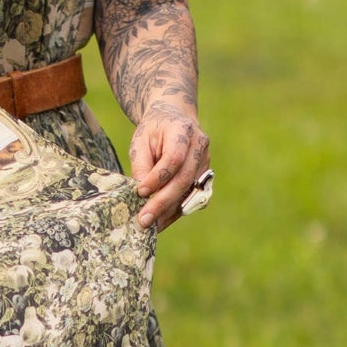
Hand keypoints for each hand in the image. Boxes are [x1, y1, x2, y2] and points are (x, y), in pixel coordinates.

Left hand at [129, 100, 210, 229]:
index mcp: (183, 130)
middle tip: (144, 220)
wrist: (173, 120)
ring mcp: (206, 161)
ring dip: (170, 211)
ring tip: (151, 225)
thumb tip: (142, 194)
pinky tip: (161, 221)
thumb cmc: (153, 131)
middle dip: (163, 202)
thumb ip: (141, 165)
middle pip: (184, 178)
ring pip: (189, 191)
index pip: (173, 158)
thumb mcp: (140, 141)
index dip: (157, 178)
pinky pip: (192, 197)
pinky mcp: (205, 175)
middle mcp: (199, 146)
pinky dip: (177, 211)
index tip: (140, 192)